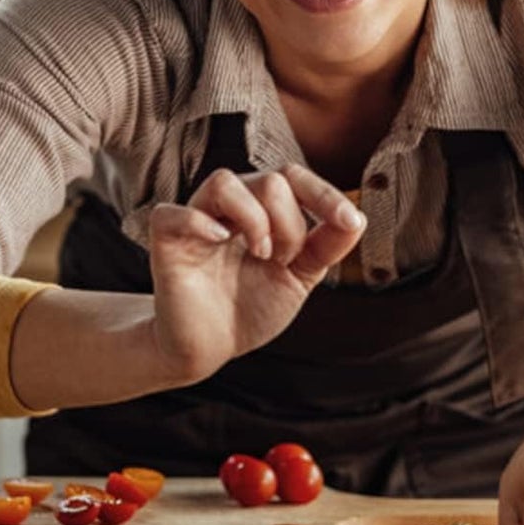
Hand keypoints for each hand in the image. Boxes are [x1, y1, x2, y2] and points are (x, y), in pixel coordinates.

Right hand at [148, 164, 365, 381]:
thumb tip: (357, 218)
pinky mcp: (166, 241)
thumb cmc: (251, 306)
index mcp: (263, 209)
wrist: (210, 348)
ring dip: (253, 219)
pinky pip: (174, 213)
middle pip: (268, 181)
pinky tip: (219, 242)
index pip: (292, 177)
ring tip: (260, 254)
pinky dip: (199, 223)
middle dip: (289, 224)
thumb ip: (327, 246)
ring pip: (224, 182)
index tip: (347, 220)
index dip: (323, 193)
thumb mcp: (301, 277)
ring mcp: (197, 219)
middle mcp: (230, 207)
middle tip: (282, 260)